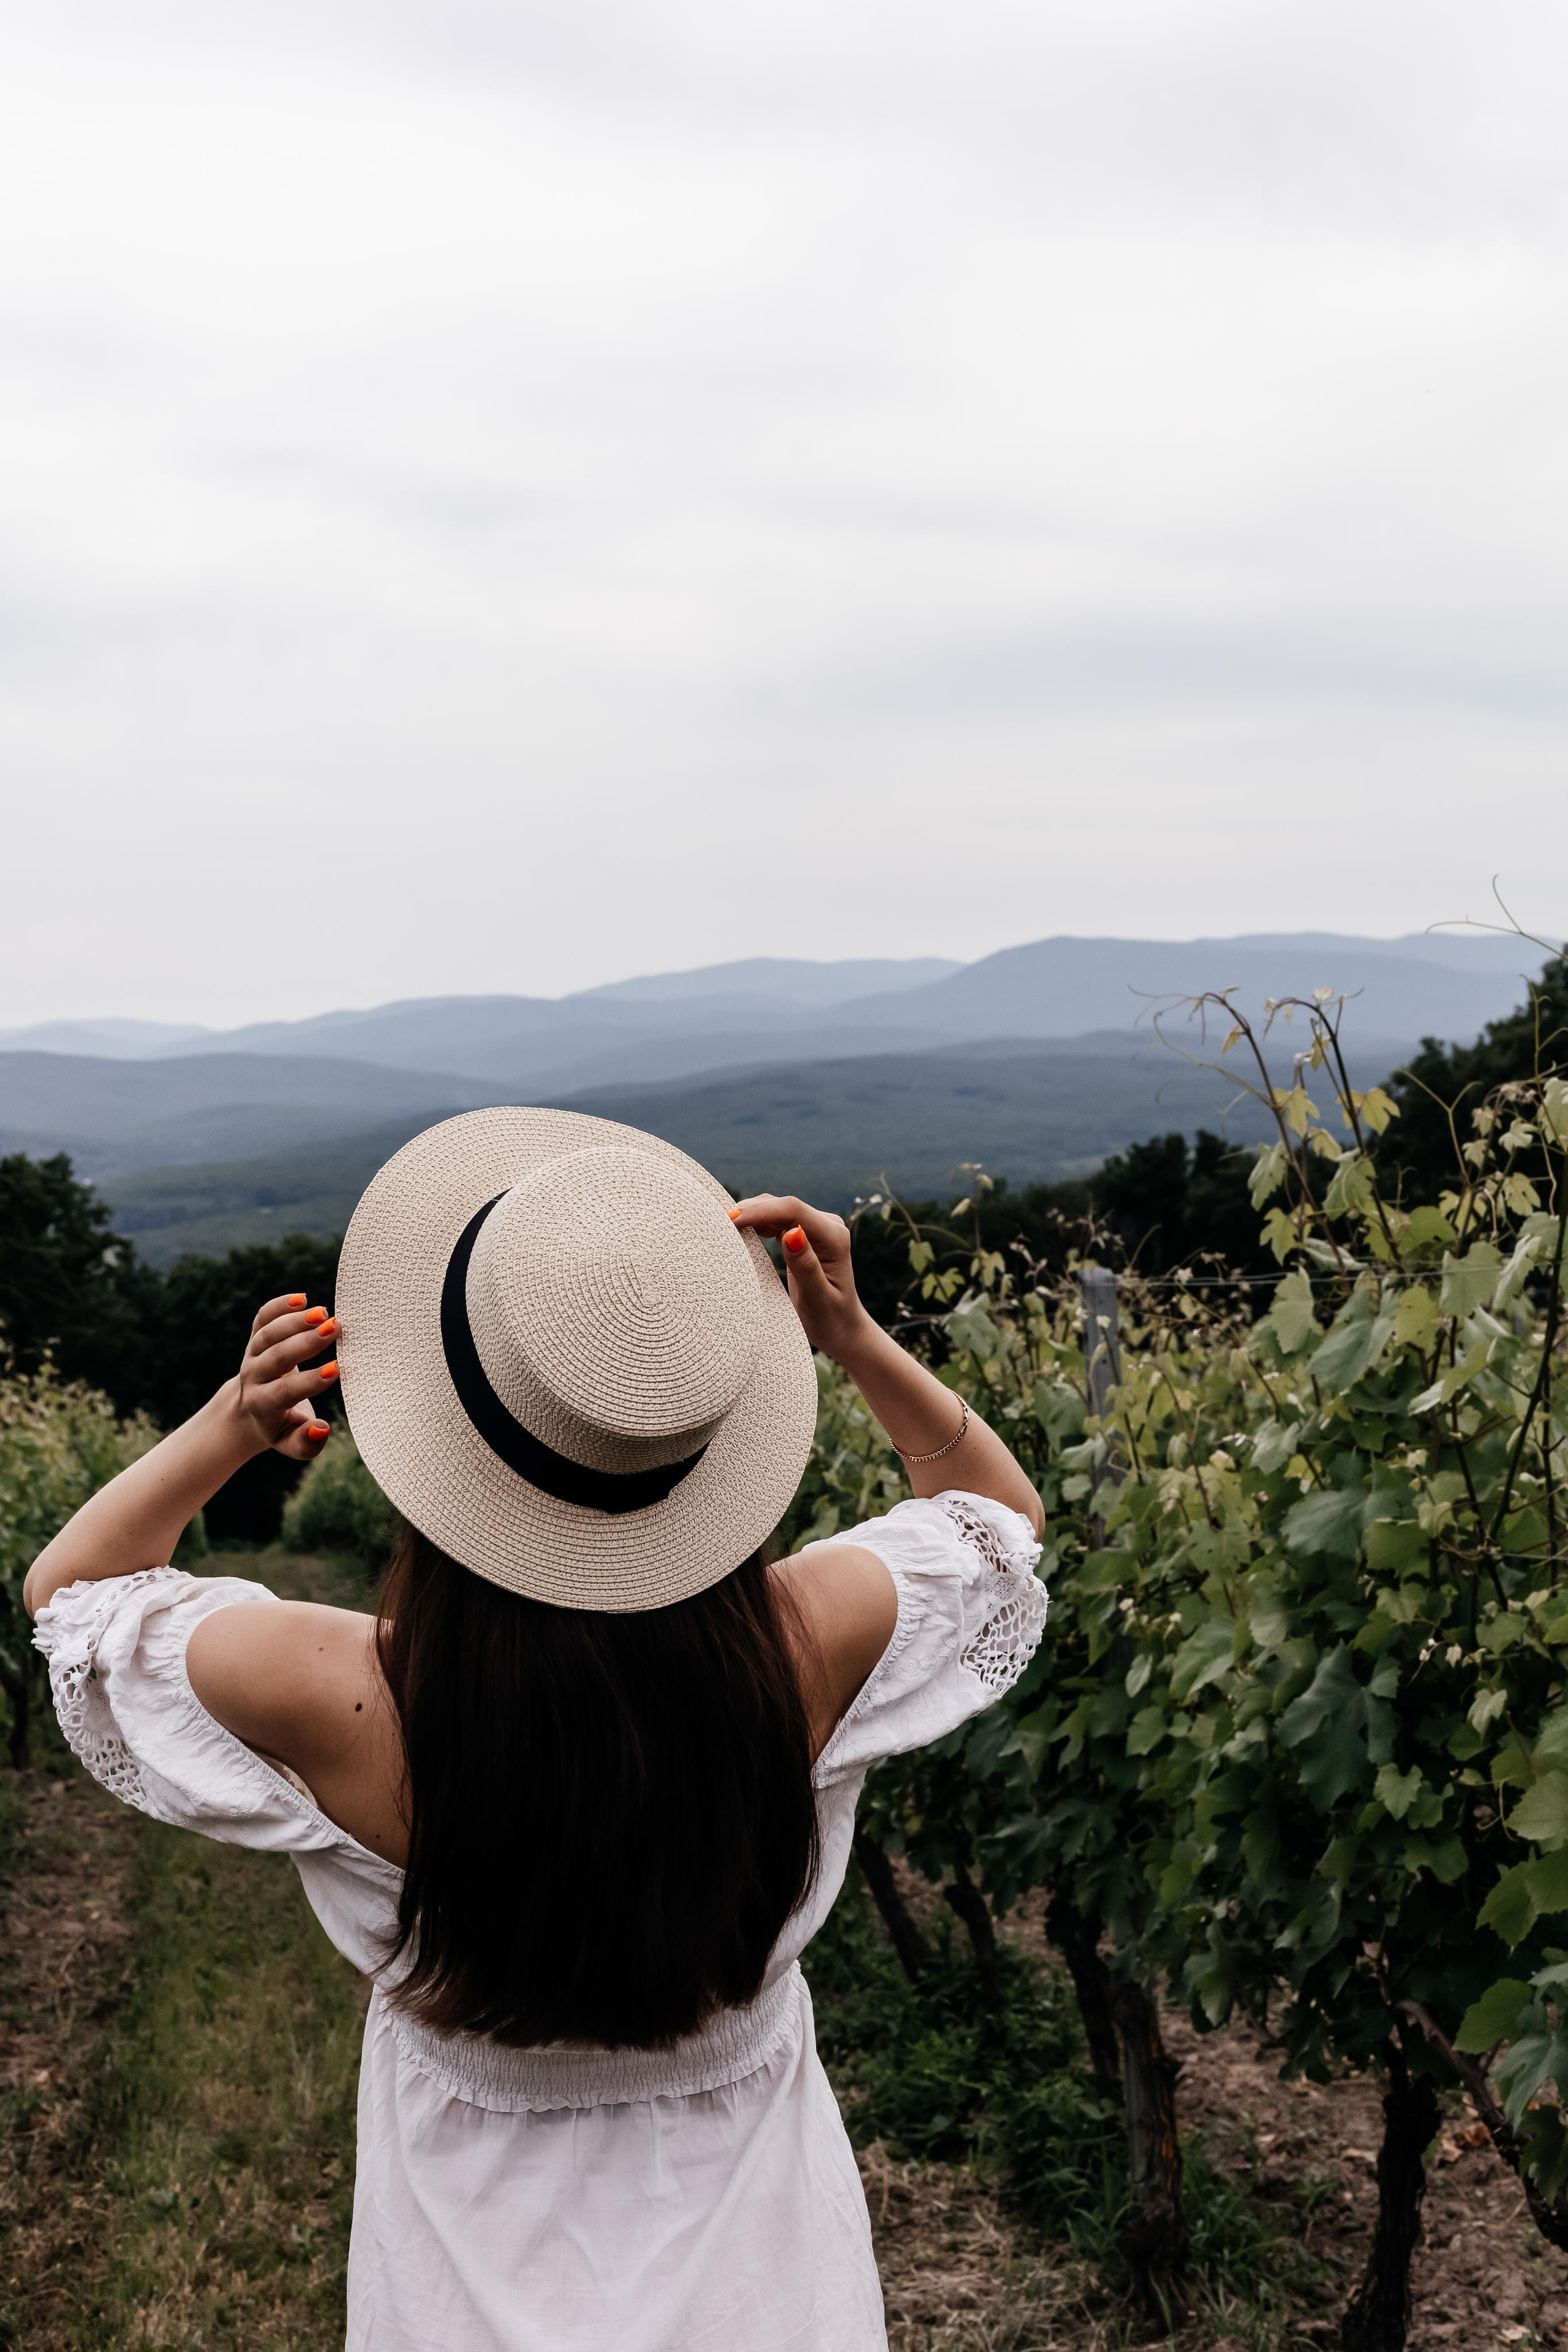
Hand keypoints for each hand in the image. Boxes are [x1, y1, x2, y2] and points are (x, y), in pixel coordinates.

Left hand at [234, 1294, 338, 1460]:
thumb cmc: (283, 1425)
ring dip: (295, 1321)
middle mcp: (253, 1377)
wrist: (251, 1409)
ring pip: (267, 1334)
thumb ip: (306, 1443)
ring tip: (324, 1313)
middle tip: (336, 1328)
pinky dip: (279, 1306)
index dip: (310, 1381)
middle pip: (276, 1356)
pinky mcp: (255, 1336)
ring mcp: (252, 1354)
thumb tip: (322, 1429)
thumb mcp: (292, 1442)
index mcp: (263, 1405)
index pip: (285, 1392)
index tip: (338, 1368)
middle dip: (306, 1342)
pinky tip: (301, 1298)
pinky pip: (262, 1317)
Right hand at [729, 1196, 875, 1363]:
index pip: (793, 1211)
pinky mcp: (803, 1236)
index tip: (730, 1220)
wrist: (842, 1329)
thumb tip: (791, 1232)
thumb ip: (806, 1266)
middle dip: (751, 1210)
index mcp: (834, 1238)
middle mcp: (828, 1226)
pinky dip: (756, 1222)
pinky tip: (738, 1229)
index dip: (760, 1211)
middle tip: (717, 1223)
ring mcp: (815, 1229)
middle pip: (784, 1206)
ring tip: (722, 1225)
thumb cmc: (831, 1320)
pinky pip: (776, 1221)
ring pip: (777, 1210)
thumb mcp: (817, 1299)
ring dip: (751, 1214)